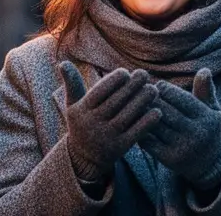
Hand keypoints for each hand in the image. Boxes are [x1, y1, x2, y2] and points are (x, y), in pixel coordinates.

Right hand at [59, 61, 161, 180]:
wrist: (85, 158)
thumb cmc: (83, 123)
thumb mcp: (73, 105)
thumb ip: (72, 84)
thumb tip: (63, 62)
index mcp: (81, 111)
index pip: (99, 92)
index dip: (113, 80)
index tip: (126, 72)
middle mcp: (92, 125)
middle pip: (116, 102)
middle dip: (132, 86)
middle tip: (144, 74)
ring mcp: (106, 137)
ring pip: (128, 115)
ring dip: (143, 100)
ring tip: (153, 89)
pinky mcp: (120, 148)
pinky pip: (136, 132)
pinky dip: (148, 121)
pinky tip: (157, 110)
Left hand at [140, 69, 220, 189]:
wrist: (208, 163)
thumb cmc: (206, 127)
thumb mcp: (212, 109)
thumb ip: (206, 90)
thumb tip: (204, 69)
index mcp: (207, 118)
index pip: (179, 97)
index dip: (164, 89)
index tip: (155, 85)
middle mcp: (196, 134)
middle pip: (165, 111)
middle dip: (150, 99)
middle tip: (137, 91)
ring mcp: (182, 148)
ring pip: (155, 125)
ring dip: (141, 113)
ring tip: (131, 103)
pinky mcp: (169, 159)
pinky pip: (149, 141)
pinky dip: (139, 129)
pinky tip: (132, 121)